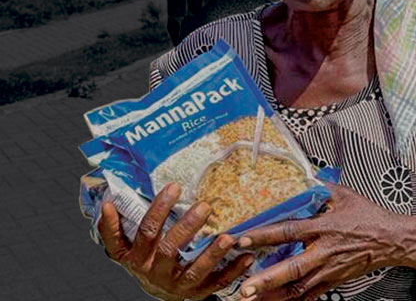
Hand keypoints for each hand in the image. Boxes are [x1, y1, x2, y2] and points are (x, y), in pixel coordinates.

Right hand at [98, 183, 253, 300]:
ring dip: (212, 254)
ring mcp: (176, 284)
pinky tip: (247, 257)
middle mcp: (154, 272)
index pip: (145, 231)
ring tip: (227, 237)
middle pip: (169, 248)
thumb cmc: (144, 258)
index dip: (157, 210)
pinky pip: (216, 283)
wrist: (157, 290)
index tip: (174, 186)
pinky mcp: (196, 292)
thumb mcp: (126, 245)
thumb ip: (115, 226)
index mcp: (136, 257)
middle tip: (205, 206)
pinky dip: (233, 271)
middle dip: (187, 227)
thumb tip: (106, 201)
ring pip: (194, 270)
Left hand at [235, 184, 403, 300]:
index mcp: (324, 227)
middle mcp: (324, 251)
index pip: (288, 231)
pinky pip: (310, 295)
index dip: (264, 236)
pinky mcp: (334, 281)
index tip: (243, 239)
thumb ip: (322, 187)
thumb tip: (305, 175)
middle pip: (292, 268)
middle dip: (267, 280)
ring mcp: (329, 270)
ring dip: (274, 296)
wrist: (391, 240)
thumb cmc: (369, 217)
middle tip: (245, 288)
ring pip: (298, 288)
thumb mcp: (345, 195)